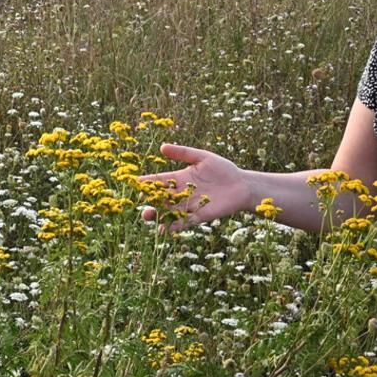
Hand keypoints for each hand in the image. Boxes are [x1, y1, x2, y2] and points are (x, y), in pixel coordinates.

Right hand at [136, 143, 259, 232]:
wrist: (241, 185)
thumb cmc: (223, 169)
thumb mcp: (203, 157)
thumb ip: (183, 153)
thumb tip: (162, 147)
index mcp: (180, 178)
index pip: (160, 180)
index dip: (148, 181)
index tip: (135, 182)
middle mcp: (181, 193)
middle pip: (161, 198)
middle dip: (150, 201)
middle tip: (140, 202)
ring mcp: (189, 205)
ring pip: (170, 212)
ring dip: (159, 215)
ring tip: (149, 216)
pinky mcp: (200, 215)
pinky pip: (185, 221)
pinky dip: (175, 225)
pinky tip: (166, 228)